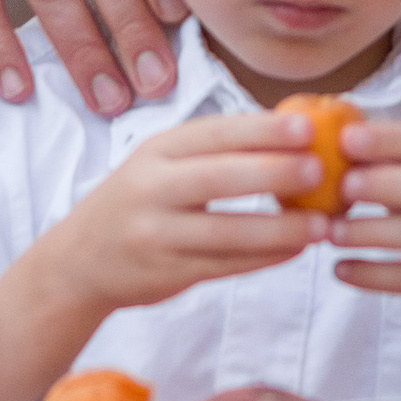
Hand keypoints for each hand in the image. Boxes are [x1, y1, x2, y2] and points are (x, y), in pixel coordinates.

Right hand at [40, 110, 332, 318]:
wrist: (78, 261)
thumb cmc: (138, 200)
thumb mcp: (159, 162)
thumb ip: (211, 151)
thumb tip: (292, 131)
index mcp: (156, 151)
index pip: (213, 134)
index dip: (261, 130)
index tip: (307, 128)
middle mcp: (151, 189)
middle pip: (218, 178)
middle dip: (273, 172)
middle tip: (321, 170)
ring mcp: (157, 235)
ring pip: (225, 232)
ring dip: (279, 229)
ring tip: (322, 225)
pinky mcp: (167, 273)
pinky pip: (224, 265)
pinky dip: (264, 257)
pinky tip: (296, 249)